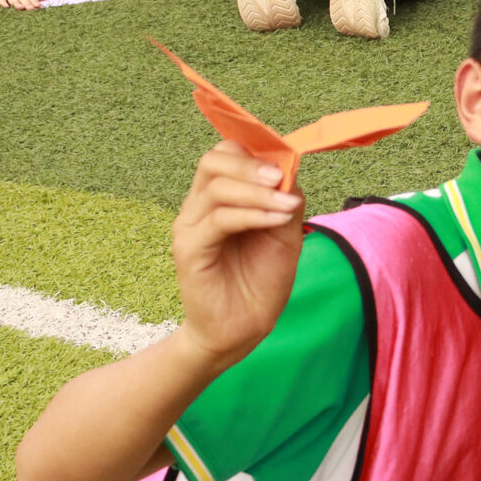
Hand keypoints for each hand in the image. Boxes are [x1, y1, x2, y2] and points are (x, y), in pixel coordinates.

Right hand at [172, 142, 305, 370]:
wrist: (242, 329)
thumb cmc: (260, 282)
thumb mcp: (284, 235)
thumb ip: (285, 201)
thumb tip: (291, 171)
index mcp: (219, 198)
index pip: (225, 154)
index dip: (255, 151)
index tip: (286, 162)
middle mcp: (199, 207)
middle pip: (214, 161)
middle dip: (251, 164)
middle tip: (280, 177)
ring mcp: (190, 226)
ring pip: (217, 188)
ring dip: (258, 192)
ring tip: (287, 206)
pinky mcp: (189, 249)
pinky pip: (219, 220)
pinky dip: (252, 215)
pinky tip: (277, 220)